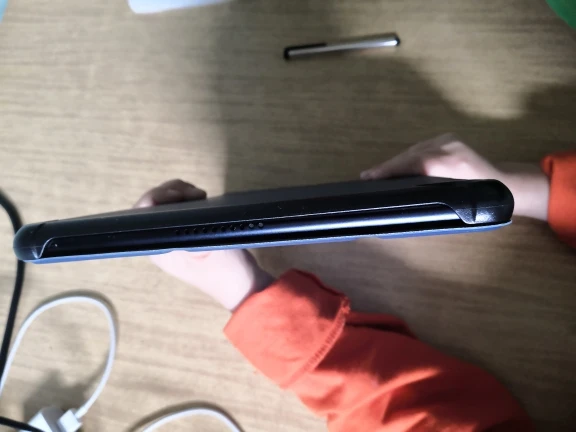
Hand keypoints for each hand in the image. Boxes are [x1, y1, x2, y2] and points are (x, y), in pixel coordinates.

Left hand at [134, 179, 274, 310]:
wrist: (245, 286)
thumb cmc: (228, 271)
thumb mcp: (210, 246)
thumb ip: (191, 227)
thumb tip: (179, 205)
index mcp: (159, 249)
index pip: (143, 213)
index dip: (159, 196)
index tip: (183, 195)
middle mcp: (160, 243)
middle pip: (152, 205)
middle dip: (172, 191)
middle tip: (197, 194)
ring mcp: (173, 238)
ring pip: (165, 204)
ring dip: (181, 194)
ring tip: (201, 196)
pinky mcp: (185, 234)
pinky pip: (178, 210)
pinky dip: (188, 199)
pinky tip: (202, 200)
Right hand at [360, 133, 549, 220]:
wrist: (507, 185)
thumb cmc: (482, 203)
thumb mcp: (454, 206)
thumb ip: (428, 200)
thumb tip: (400, 201)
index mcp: (450, 164)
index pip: (413, 162)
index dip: (389, 169)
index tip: (369, 177)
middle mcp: (448, 147)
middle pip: (410, 154)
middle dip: (388, 166)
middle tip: (367, 177)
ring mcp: (449, 141)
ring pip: (414, 150)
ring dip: (397, 162)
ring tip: (379, 174)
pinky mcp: (449, 140)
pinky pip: (422, 148)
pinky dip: (408, 158)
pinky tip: (398, 167)